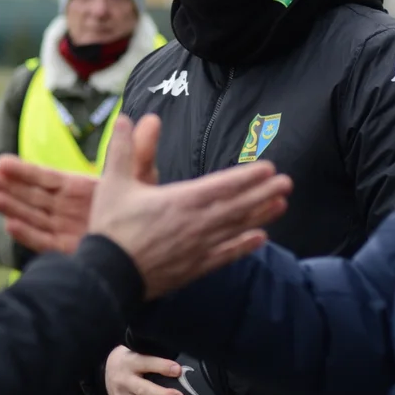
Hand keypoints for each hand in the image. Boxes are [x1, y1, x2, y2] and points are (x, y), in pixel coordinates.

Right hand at [0, 115, 161, 252]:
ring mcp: (66, 229)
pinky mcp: (69, 250)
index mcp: (80, 188)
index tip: (1, 161)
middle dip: (10, 187)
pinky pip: (45, 242)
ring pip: (34, 217)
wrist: (150, 244)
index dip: (25, 170)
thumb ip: (141, 150)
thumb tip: (153, 119)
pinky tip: (10, 226)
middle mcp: (69, 208)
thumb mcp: (142, 176)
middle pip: (34, 196)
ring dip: (13, 208)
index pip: (47, 177)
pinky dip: (28, 235)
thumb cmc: (145, 208)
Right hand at [91, 114, 292, 299]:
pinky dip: (244, 246)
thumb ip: (123, 149)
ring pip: (236, 228)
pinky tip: (261, 239)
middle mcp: (196, 223)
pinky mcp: (195, 268)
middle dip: (264, 193)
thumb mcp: (113, 183)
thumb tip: (125, 118)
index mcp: (180, 200)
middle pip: (238, 206)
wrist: (107, 276)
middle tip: (288, 183)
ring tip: (282, 204)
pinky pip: (226, 255)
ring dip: (261, 215)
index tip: (269, 168)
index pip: (223, 185)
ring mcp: (198, 248)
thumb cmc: (111, 228)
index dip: (247, 176)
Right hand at [105, 346, 186, 394]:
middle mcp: (125, 381)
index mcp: (130, 362)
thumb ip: (153, 355)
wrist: (104, 372)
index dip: (161, 366)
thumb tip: (181, 362)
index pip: (146, 362)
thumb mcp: (136, 350)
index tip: (178, 370)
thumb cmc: (130, 358)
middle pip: (143, 390)